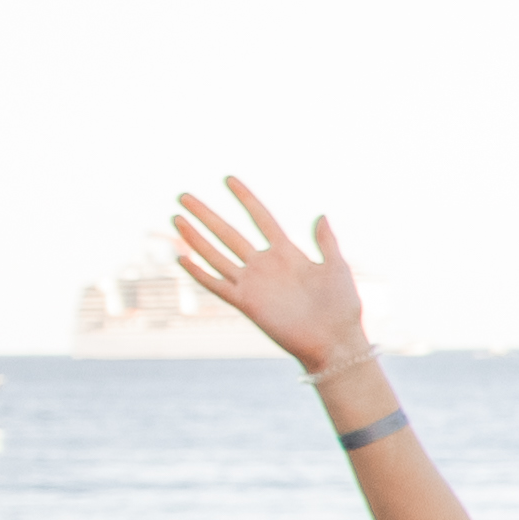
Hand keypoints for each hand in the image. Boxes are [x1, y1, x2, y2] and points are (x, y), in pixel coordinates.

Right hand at [168, 182, 373, 375]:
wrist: (336, 340)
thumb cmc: (342, 306)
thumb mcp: (336, 267)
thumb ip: (326, 242)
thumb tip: (321, 214)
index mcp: (288, 253)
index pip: (260, 218)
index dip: (245, 198)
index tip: (228, 179)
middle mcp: (265, 265)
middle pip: (229, 233)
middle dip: (207, 214)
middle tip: (183, 196)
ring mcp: (253, 283)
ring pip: (216, 255)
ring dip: (195, 238)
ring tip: (177, 218)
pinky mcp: (246, 303)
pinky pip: (217, 285)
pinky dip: (200, 273)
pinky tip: (182, 259)